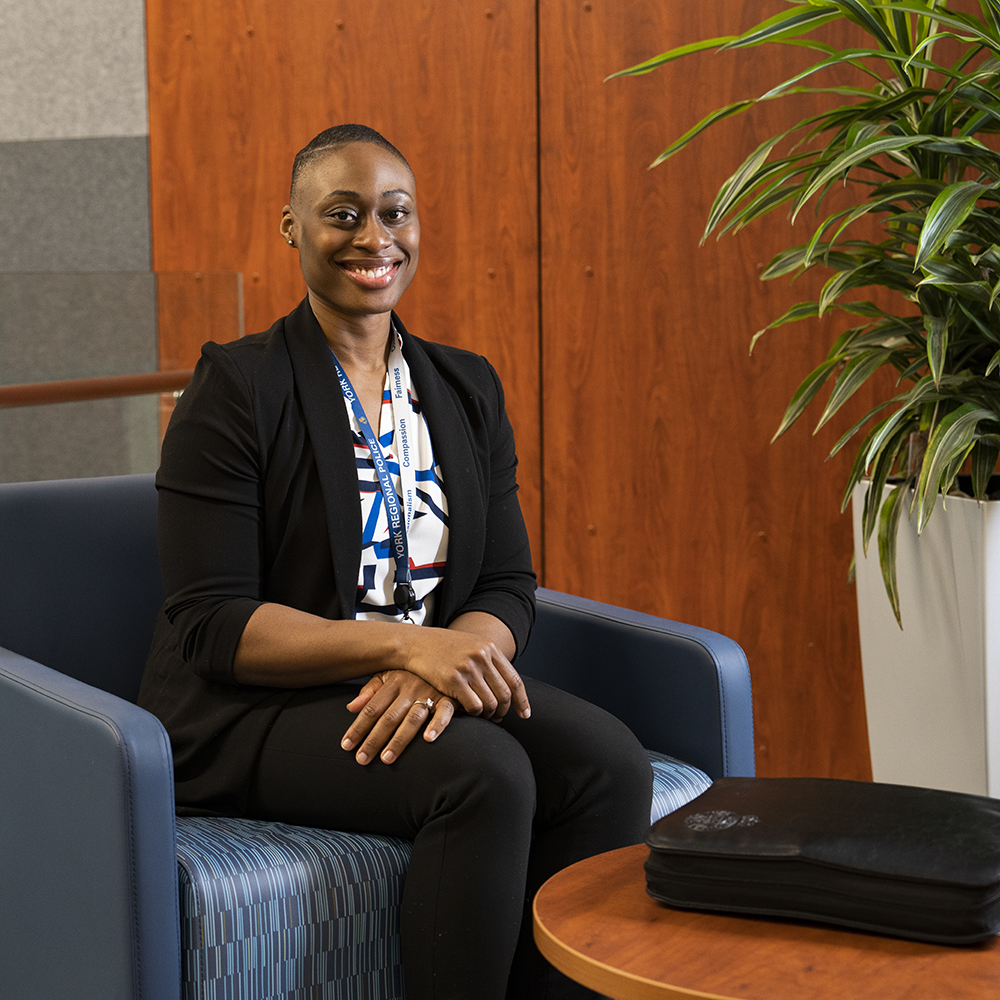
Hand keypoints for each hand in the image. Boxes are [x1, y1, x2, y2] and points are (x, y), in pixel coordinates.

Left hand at [341, 670, 455, 764]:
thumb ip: (371, 690)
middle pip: (388, 717)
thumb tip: (350, 708)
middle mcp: (410, 688)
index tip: (346, 745)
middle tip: (362, 759)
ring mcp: (430, 693)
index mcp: (394, 681)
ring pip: (412, 719)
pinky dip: (437, 725)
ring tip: (386, 759)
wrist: (448, 652)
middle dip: (374, 739)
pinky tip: (428, 739)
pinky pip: (444, 712)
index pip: (372, 708)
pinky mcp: (450, 697)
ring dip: (399, 739)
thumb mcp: (390, 673)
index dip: (358, 727)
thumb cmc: (414, 668)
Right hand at [402, 626, 529, 721]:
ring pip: (490, 702)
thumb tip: (507, 683)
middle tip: (498, 719)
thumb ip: (489, 661)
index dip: (522, 700)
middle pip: (504, 694)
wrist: (416, 643)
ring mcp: (468, 668)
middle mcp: (482, 657)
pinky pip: (473, 706)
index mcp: (490, 648)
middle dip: (504, 711)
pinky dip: (474, 714)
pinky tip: (469, 713)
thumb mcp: (470, 646)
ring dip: (488, 714)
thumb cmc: (442, 647)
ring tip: (483, 717)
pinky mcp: (453, 680)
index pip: (515, 679)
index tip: (525, 714)